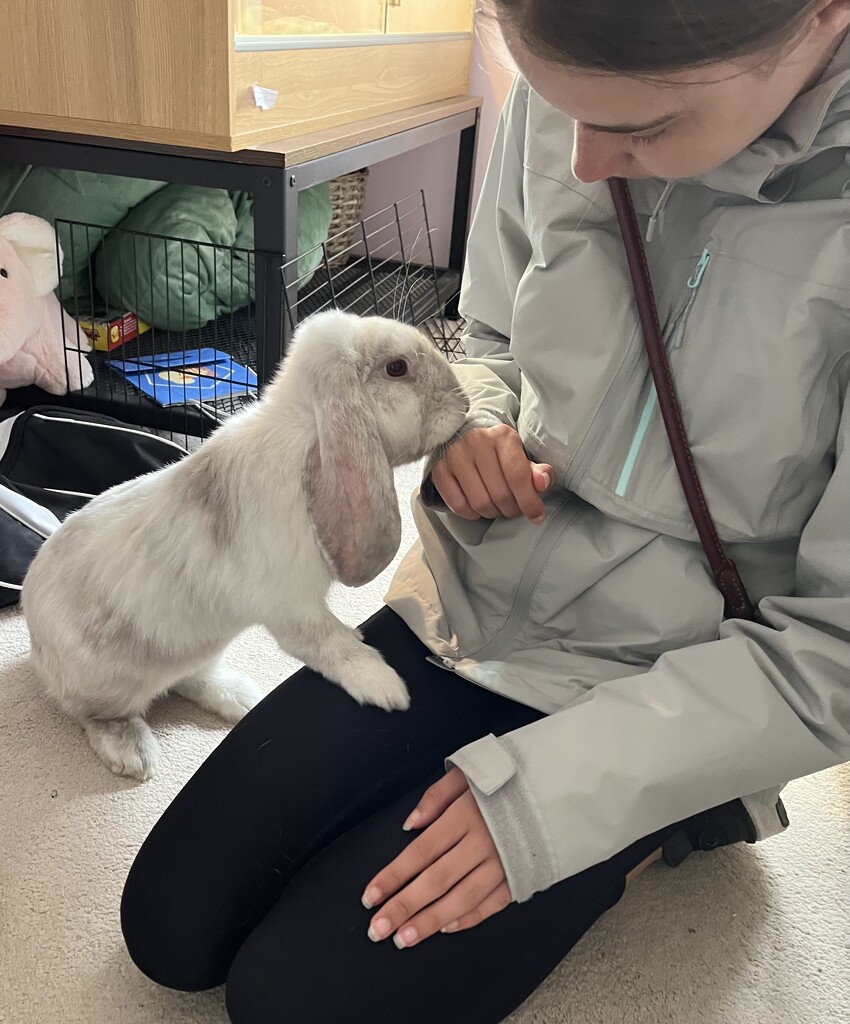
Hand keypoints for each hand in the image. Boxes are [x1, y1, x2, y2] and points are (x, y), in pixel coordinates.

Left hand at [361, 768, 511, 947]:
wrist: (557, 785)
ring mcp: (503, 863)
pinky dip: (468, 919)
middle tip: (378, 928)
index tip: (370, 895)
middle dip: (404, 906)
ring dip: (431, 921)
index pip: (421, 851)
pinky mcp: (520, 877)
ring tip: (405, 938)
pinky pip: (492, 905)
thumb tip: (410, 823)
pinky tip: (445, 928)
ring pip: (462, 899)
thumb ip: (436, 796)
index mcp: (466, 814)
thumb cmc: (506, 779)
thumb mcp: (468, 771)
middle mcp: (483, 842)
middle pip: (436, 880)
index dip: (393, 875)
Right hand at [432, 425, 553, 523]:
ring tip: (497, 507)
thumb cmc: (496, 452)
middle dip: (512, 509)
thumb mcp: (520, 456)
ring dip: (492, 513)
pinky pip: (459, 506)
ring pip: (480, 503)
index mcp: (503, 436)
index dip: (529, 502)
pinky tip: (478, 507)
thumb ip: (537, 471)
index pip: (518, 476)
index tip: (536, 516)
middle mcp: (477, 442)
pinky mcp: (439, 470)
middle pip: (500, 494)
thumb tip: (543, 482)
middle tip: (514, 509)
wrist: (461, 438)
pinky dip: (472, 514)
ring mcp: (455, 456)